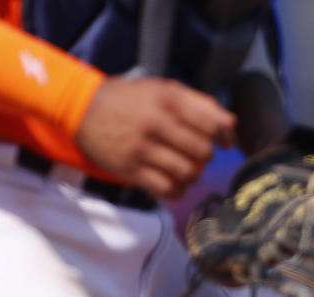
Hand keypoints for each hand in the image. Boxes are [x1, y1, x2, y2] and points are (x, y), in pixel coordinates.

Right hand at [76, 77, 234, 200]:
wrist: (82, 109)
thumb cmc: (130, 100)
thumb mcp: (162, 89)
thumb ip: (199, 103)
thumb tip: (232, 125)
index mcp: (167, 100)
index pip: (212, 125)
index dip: (222, 136)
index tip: (222, 142)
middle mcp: (155, 123)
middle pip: (202, 152)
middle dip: (206, 157)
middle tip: (197, 155)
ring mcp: (142, 149)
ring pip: (187, 173)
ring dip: (193, 175)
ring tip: (186, 169)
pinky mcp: (130, 170)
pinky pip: (167, 189)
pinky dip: (177, 191)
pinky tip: (175, 183)